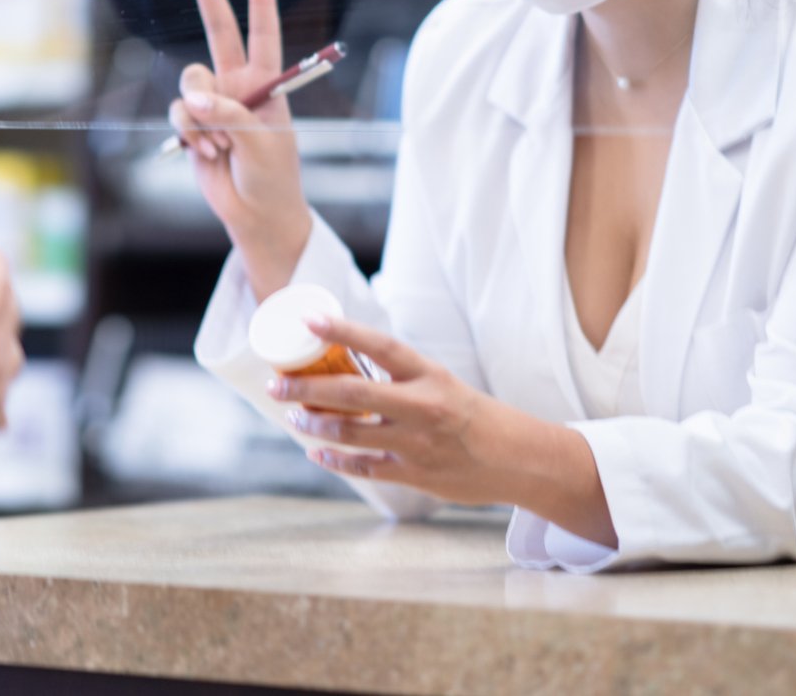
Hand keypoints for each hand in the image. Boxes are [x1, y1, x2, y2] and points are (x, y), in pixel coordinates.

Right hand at [169, 0, 311, 296]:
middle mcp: (238, 86)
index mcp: (267, 84)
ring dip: (200, 113)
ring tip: (220, 143)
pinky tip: (207, 151)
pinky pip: (177, 113)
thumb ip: (229, 113)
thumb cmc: (272, 177)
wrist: (255, 215)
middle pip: (220, 32)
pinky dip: (190, 132)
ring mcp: (212, 104)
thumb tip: (192, 99)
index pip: (264, 33)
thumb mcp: (261, 142)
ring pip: (189, 82)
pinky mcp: (191, 125)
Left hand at [265, 314, 516, 506]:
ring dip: (312, 425)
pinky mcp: (415, 475)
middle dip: (306, 388)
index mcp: (429, 375)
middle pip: (351, 392)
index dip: (342, 332)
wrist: (519, 459)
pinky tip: (316, 452)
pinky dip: (334, 460)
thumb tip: (350, 362)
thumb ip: (401, 377)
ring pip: (349, 432)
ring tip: (293, 417)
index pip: (379, 345)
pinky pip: (363, 467)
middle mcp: (422, 406)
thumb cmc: (474, 416)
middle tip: (276, 384)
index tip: (308, 321)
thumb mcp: (443, 383)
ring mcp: (417, 443)